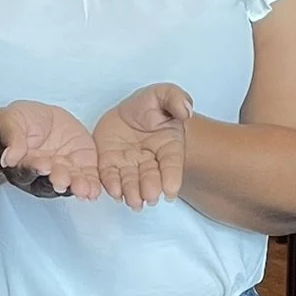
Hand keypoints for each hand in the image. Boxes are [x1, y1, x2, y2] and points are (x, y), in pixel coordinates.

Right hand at [0, 101, 101, 199]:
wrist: (37, 119)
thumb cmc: (18, 123)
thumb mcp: (12, 124)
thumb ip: (13, 140)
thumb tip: (9, 159)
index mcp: (23, 166)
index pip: (27, 170)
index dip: (35, 169)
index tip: (43, 165)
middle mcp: (43, 174)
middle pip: (50, 182)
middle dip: (58, 181)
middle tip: (63, 180)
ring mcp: (63, 170)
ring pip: (70, 183)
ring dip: (77, 188)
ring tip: (84, 191)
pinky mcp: (80, 165)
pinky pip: (87, 177)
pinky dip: (92, 184)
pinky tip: (95, 191)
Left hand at [92, 83, 193, 209]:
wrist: (128, 112)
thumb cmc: (151, 105)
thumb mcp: (164, 94)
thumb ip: (175, 99)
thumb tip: (186, 111)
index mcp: (168, 146)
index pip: (172, 164)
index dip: (172, 177)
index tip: (171, 191)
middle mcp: (150, 160)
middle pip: (151, 177)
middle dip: (151, 188)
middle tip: (150, 197)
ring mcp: (129, 164)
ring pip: (131, 182)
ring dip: (132, 193)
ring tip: (133, 201)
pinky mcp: (110, 164)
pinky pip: (110, 176)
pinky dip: (111, 185)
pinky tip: (114, 193)